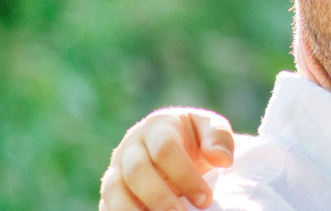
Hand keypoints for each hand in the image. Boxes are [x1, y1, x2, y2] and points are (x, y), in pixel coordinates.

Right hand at [99, 108, 234, 210]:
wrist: (176, 146)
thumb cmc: (196, 138)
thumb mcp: (211, 129)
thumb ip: (219, 138)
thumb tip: (222, 159)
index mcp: (158, 126)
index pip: (165, 149)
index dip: (184, 175)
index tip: (205, 199)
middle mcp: (132, 146)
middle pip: (136, 171)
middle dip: (159, 197)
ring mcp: (117, 168)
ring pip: (114, 190)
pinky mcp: (110, 190)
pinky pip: (108, 204)